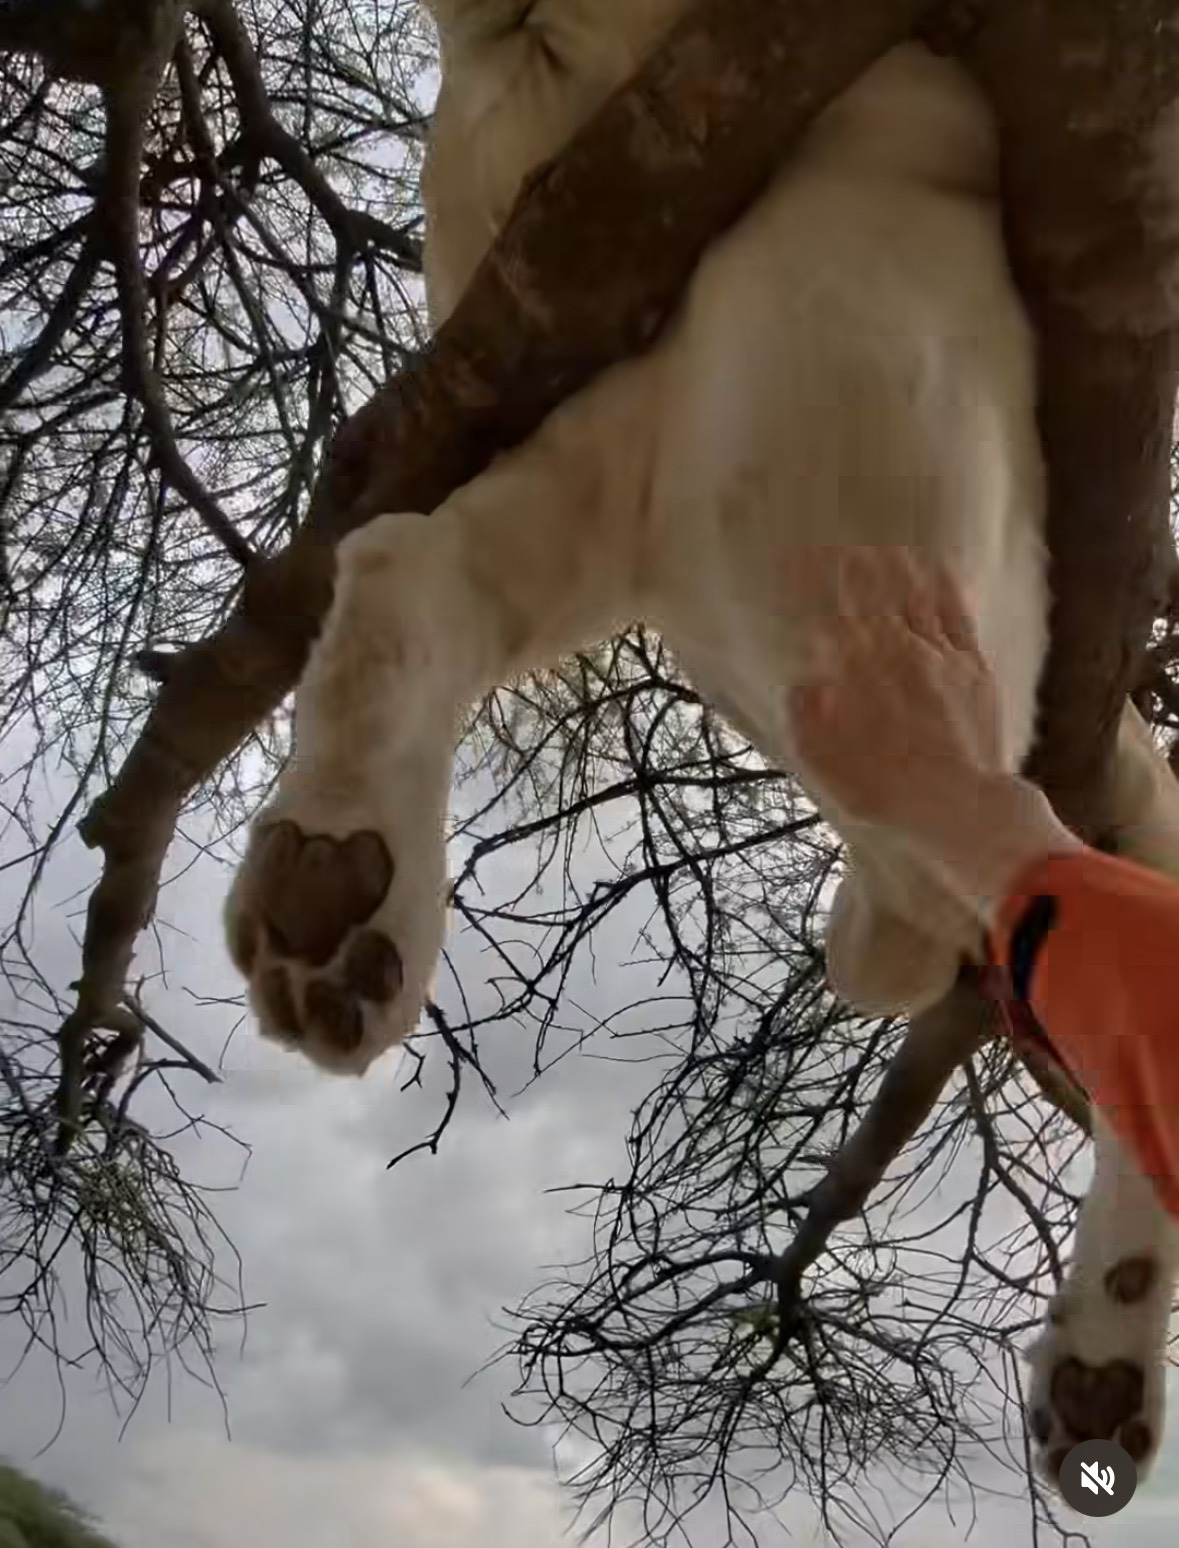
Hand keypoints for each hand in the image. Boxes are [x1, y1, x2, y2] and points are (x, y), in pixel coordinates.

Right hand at [788, 546, 1004, 834]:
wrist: (959, 803)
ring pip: (915, 597)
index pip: (831, 617)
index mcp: (856, 675)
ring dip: (897, 571)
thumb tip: (805, 680)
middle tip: (843, 552)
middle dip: (855, 572)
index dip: (815, 591)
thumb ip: (807, 718)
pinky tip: (937, 571)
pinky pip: (956, 614)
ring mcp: (938, 655)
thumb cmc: (887, 790)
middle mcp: (897, 653)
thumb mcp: (828, 765)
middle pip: (873, 598)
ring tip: (885, 551)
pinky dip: (944, 588)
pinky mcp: (972, 666)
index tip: (802, 570)